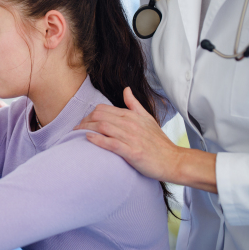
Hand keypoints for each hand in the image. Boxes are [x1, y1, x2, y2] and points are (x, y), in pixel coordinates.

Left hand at [75, 87, 216, 191]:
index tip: (82, 123)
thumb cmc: (159, 142)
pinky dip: (97, 140)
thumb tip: (126, 89)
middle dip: (84, 122)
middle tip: (75, 130)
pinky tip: (87, 140)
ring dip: (86, 129)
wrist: (173, 160)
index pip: (103, 109)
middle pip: (99, 117)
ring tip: (76, 134)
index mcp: (131, 116)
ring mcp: (131, 138)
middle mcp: (130, 124)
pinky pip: (111, 143)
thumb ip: (134, 104)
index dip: (89, 115)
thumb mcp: (147, 118)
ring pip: (103, 128)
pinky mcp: (133, 152)